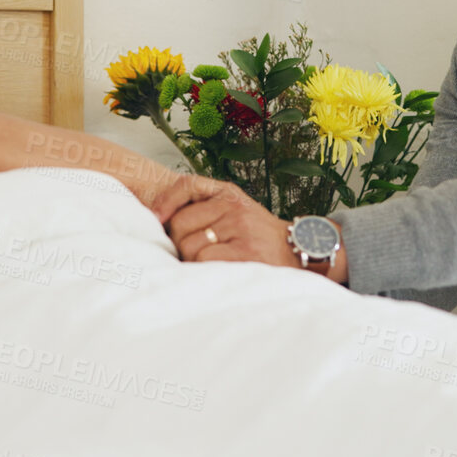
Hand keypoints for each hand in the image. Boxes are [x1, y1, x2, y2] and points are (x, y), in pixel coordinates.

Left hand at [162, 180, 301, 269]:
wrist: (301, 252)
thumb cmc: (262, 237)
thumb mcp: (238, 211)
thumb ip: (207, 210)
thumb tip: (162, 223)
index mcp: (229, 193)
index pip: (188, 185)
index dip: (166, 202)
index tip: (156, 218)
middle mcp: (234, 206)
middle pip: (181, 223)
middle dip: (180, 243)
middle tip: (194, 254)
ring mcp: (240, 227)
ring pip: (190, 245)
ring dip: (193, 261)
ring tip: (211, 264)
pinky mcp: (245, 251)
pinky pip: (204, 259)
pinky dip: (204, 269)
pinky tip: (217, 271)